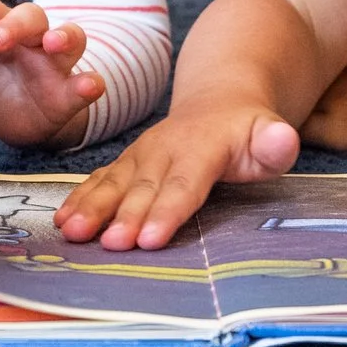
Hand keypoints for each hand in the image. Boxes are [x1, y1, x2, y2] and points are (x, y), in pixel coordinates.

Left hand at [0, 0, 104, 149]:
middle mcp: (30, 36)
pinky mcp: (70, 92)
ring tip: (54, 44)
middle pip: (31, 15)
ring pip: (70, 35)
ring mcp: (55, 62)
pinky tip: (90, 86)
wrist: (13, 115)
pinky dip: (90, 83)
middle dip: (15, 25)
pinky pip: (87, 81)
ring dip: (64, 36)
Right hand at [54, 101, 301, 250]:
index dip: (167, 210)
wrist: (218, 101)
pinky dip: (80, 199)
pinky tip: (62, 220)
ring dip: (92, 208)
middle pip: (144, 188)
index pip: (185, 183)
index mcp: (202, 145)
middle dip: (125, 217)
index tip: (149, 238)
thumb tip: (283, 139)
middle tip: (112, 245)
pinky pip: (100, 181)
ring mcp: (141, 155)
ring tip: (72, 232)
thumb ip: (275, 143)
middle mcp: (165, 148)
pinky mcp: (125, 164)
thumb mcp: (269, 133)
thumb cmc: (248, 132)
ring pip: (114, 183)